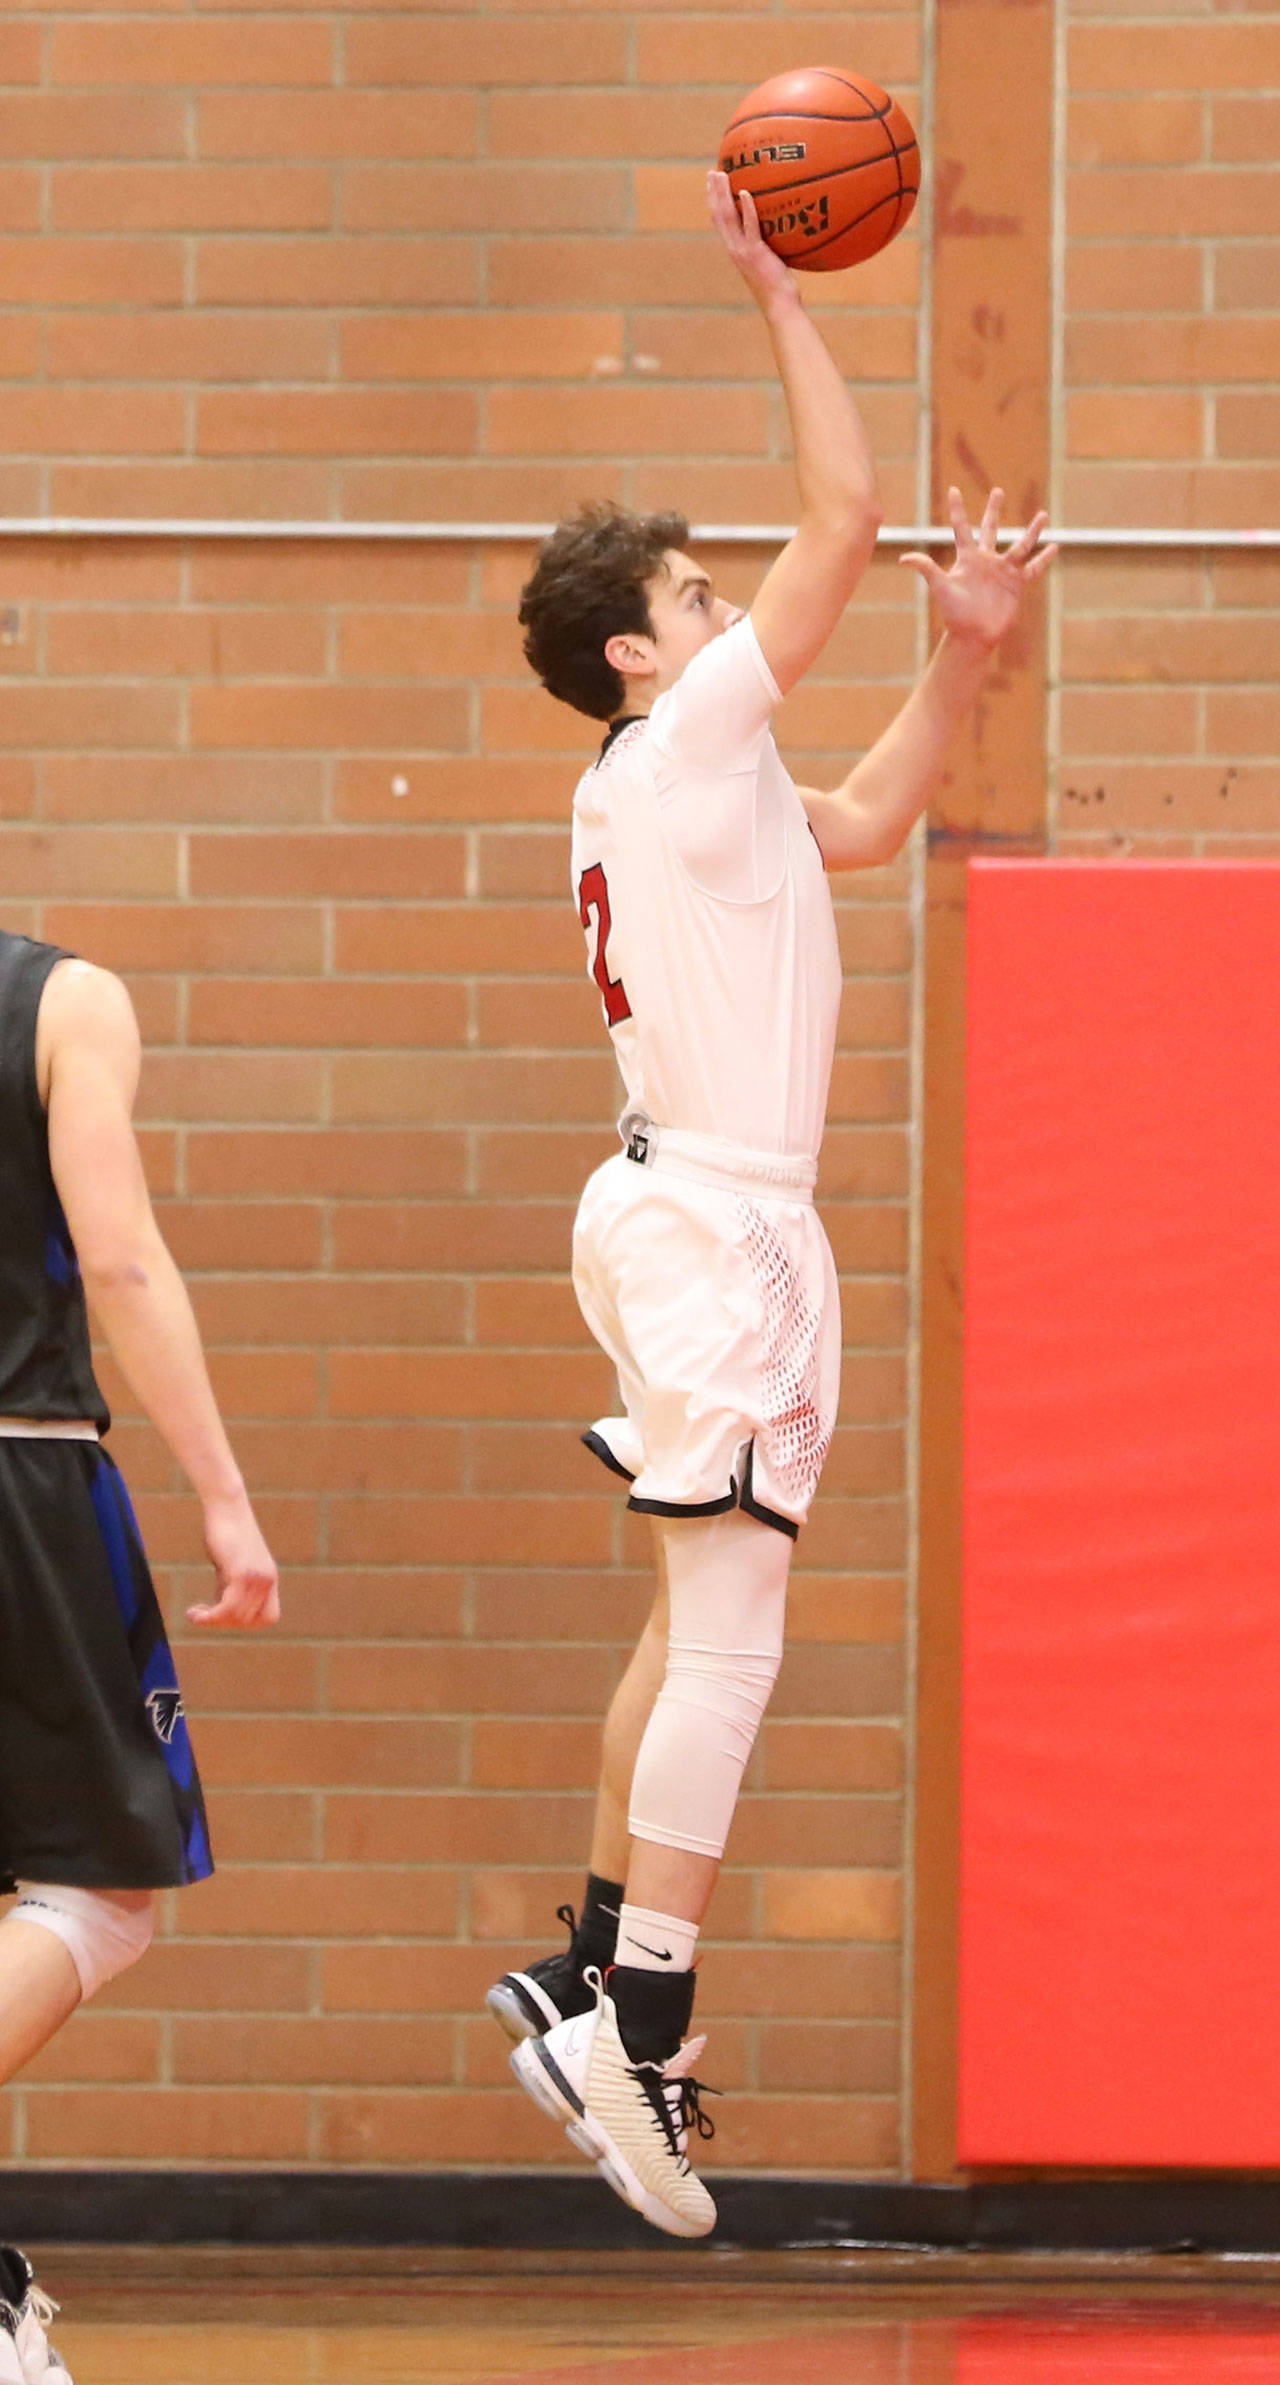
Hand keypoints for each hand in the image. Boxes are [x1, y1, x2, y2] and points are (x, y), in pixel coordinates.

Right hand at [189, 1487, 279, 1629]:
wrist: (226, 1505)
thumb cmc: (223, 1531)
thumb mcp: (229, 1564)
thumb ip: (229, 1586)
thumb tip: (219, 1611)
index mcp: (269, 1578)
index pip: (270, 1617)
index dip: (249, 1622)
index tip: (226, 1615)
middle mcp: (267, 1580)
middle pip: (250, 1621)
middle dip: (224, 1623)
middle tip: (203, 1613)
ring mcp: (257, 1577)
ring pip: (238, 1617)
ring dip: (213, 1621)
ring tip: (194, 1615)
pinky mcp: (242, 1572)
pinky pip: (228, 1608)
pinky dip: (210, 1617)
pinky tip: (194, 1614)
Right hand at [707, 170, 797, 311]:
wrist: (779, 306)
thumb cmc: (780, 288)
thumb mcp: (773, 262)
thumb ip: (772, 245)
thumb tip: (784, 227)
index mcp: (736, 250)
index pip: (721, 223)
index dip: (715, 203)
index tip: (714, 185)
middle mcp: (734, 249)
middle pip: (718, 216)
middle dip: (713, 193)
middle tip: (712, 172)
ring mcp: (743, 251)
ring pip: (728, 218)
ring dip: (723, 194)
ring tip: (722, 175)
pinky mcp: (755, 253)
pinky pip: (750, 227)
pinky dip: (746, 209)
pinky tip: (745, 193)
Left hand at [900, 487, 1057, 648]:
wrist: (973, 636)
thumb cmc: (955, 614)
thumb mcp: (941, 587)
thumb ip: (926, 569)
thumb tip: (904, 558)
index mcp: (967, 558)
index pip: (961, 528)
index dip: (957, 509)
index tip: (953, 489)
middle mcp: (986, 560)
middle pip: (990, 529)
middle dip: (993, 510)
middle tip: (997, 491)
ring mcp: (1003, 571)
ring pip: (1020, 545)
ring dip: (1032, 531)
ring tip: (1043, 514)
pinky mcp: (1017, 584)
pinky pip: (1033, 569)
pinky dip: (1044, 559)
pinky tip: (1054, 547)